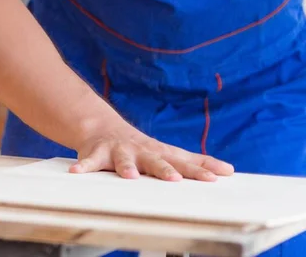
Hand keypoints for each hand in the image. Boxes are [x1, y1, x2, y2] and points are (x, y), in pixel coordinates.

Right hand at [69, 125, 234, 181]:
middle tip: (176, 179)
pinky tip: (77, 172)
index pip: (186, 162)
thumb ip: (194, 162)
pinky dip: (83, 166)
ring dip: (127, 167)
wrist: (103, 127)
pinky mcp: (97, 153)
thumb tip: (228, 170)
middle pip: (158, 161)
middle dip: (167, 170)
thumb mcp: (168, 152)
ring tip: (131, 176)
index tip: (219, 176)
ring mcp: (120, 151)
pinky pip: (88, 162)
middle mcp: (143, 151)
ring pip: (124, 160)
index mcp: (161, 153)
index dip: (201, 169)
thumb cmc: (142, 147)